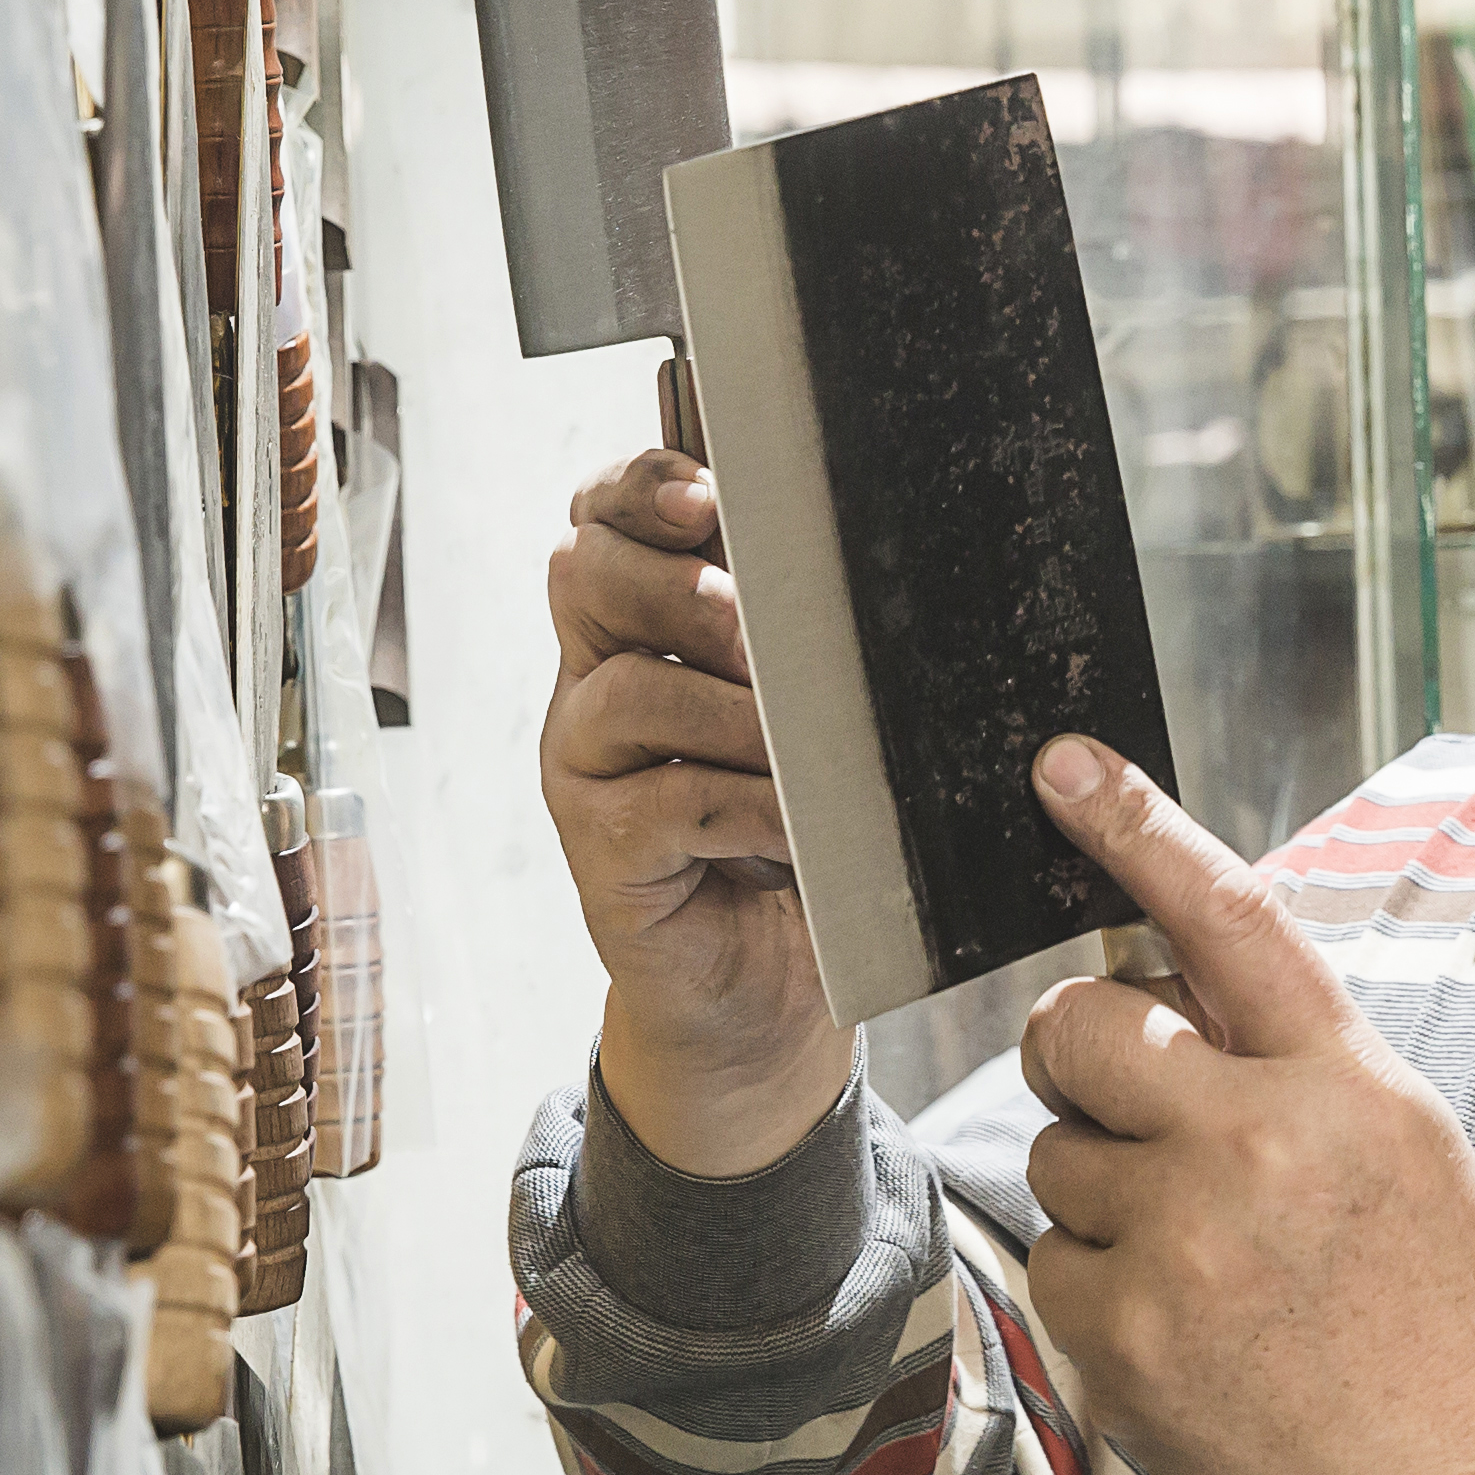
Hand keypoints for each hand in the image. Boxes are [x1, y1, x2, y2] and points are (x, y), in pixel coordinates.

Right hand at [541, 447, 851, 1176]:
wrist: (767, 986)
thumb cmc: (802, 837)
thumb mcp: (816, 724)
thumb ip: (817, 644)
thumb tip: (888, 575)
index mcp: (642, 624)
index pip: (607, 517)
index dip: (641, 487)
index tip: (708, 496)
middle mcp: (596, 679)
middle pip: (588, 576)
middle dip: (685, 589)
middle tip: (762, 630)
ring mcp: (586, 766)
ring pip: (629, 691)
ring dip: (735, 712)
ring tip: (808, 749)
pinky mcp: (601, 851)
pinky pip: (662, 802)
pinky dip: (747, 808)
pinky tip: (801, 829)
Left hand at [1014, 738, 1474, 1474]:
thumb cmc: (1431, 1295)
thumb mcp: (1400, 1133)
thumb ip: (1284, 1050)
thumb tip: (1146, 968)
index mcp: (1342, 1077)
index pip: (1225, 917)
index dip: (1137, 828)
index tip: (1061, 765)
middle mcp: (1258, 1144)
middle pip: (1081, 1026)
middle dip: (1082, 1052)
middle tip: (1131, 1102)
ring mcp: (1182, 1247)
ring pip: (1054, 1153)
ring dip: (1106, 1189)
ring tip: (1209, 1257)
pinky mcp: (1121, 1341)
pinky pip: (1052, 1260)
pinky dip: (1100, 1289)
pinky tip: (1189, 1328)